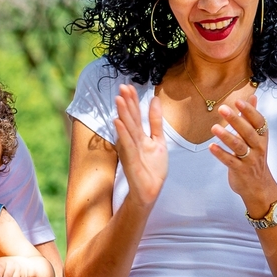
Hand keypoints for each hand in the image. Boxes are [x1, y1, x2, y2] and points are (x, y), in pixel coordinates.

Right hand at [113, 84, 167, 208]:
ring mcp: (130, 151)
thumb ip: (155, 122)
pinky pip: (127, 145)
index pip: (135, 115)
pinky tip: (118, 122)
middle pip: (129, 118)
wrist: (150, 191)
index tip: (129, 85)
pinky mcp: (131, 161)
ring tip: (119, 99)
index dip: (133, 100)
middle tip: (122, 87)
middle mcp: (132, 141)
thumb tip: (155, 100)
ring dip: (123, 114)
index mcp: (139, 136)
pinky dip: (122, 133)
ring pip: (127, 129)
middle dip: (126, 103)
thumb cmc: (152, 168)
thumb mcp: (158, 141)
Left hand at [210, 93, 276, 213]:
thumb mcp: (257, 137)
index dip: (250, 111)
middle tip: (222, 108)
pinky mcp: (240, 170)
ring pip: (238, 146)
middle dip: (235, 120)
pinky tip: (211, 147)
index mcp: (262, 137)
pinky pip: (230, 161)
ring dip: (226, 136)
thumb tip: (253, 97)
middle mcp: (258, 147)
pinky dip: (221, 154)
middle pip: (247, 132)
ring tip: (214, 128)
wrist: (260, 186)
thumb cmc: (256, 158)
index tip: (239, 101)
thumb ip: (252, 118)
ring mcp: (250, 159)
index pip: (258, 121)